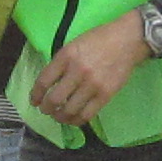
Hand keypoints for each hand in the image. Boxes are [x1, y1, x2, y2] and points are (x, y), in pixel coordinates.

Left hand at [31, 10, 148, 125]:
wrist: (127, 40)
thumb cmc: (99, 40)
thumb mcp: (74, 44)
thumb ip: (61, 63)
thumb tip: (49, 84)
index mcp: (66, 56)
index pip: (44, 81)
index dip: (36, 95)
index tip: (34, 101)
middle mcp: (77, 71)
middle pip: (54, 99)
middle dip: (47, 108)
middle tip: (47, 110)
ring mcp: (92, 85)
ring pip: (69, 110)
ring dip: (60, 117)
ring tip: (59, 116)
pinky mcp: (105, 95)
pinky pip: (86, 115)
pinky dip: (76, 120)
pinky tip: (73, 119)